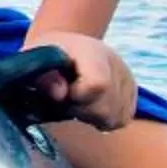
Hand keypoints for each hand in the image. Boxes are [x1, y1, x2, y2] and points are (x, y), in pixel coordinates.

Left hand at [0, 32, 135, 130]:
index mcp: (92, 51)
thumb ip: (44, 77)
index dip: (78, 97)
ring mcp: (127, 78)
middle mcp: (116, 63)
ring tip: (77, 101)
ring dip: (91, 117)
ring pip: (115, 118)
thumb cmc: (46, 56)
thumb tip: (60, 94)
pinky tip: (89, 106)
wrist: (65, 47)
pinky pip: (122, 120)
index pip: (99, 85)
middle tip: (66, 100)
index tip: (63, 95)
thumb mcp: (35, 59)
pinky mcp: (131, 94)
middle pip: (106, 108)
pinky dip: (103, 119)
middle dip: (81, 111)